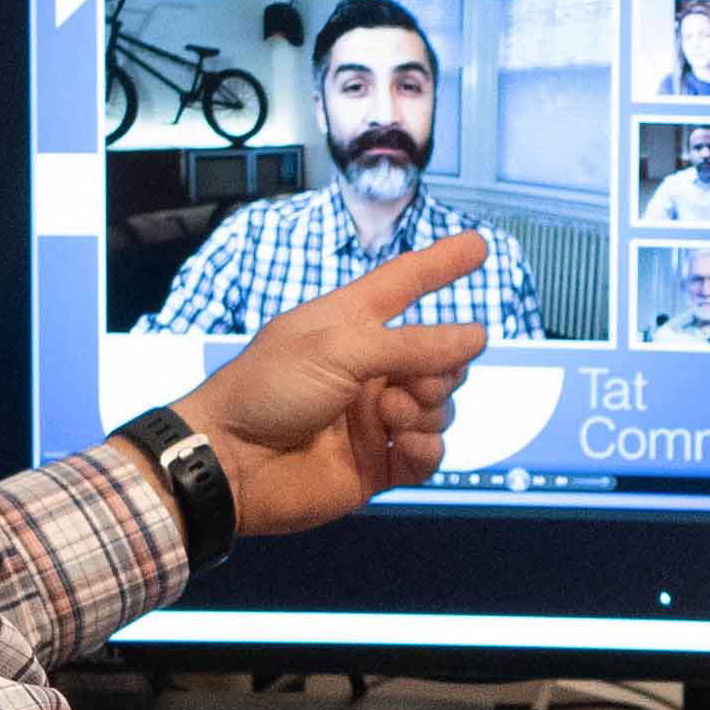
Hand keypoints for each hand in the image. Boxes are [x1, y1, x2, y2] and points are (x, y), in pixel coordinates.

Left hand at [172, 235, 491, 539]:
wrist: (230, 462)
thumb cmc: (268, 388)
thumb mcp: (340, 349)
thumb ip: (413, 344)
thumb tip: (476, 338)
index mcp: (352, 324)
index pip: (407, 284)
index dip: (442, 264)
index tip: (479, 246)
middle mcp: (369, 369)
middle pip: (440, 358)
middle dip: (442, 366)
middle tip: (412, 382)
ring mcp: (374, 418)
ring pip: (440, 407)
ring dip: (427, 410)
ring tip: (389, 418)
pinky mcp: (377, 463)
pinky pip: (428, 453)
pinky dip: (425, 448)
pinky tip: (402, 445)